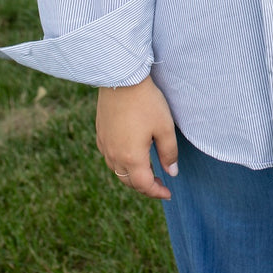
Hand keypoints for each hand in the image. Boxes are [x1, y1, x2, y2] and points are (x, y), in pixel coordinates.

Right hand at [96, 75, 178, 199]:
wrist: (120, 79)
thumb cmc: (146, 102)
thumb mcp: (165, 128)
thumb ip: (169, 153)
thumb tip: (172, 172)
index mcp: (131, 158)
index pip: (144, 185)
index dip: (157, 192)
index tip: (168, 193)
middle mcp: (114, 156)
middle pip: (129, 181)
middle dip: (145, 186)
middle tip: (159, 183)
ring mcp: (105, 145)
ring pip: (117, 170)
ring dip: (132, 175)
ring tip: (146, 170)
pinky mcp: (100, 134)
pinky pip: (110, 157)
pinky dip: (121, 163)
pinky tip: (130, 154)